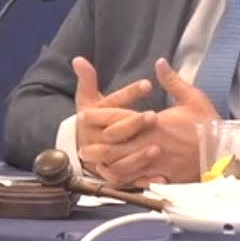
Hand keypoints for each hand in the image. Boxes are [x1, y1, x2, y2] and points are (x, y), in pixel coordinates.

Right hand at [72, 56, 152, 173]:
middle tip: (154, 116)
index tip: (148, 84)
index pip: (111, 103)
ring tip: (157, 147)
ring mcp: (106, 159)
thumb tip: (78, 59)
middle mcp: (97, 139)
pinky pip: (128, 181)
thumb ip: (86, 79)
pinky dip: (143, 181)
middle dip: (134, 123)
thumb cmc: (90, 120)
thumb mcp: (87, 99)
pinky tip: (161, 178)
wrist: (80, 148)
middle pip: (115, 132)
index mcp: (92, 118)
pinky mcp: (116, 175)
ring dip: (138, 155)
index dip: (129, 93)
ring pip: (119, 160)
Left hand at [85, 58, 220, 186]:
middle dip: (97, 146)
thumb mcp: (192, 97)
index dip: (100, 116)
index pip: (121, 118)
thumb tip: (160, 62)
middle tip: (81, 147)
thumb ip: (172, 81)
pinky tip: (117, 179)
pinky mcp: (163, 176)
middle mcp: (152, 143)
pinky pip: (139, 180)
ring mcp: (156, 163)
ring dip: (106, 165)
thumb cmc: (209, 124)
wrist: (225, 153)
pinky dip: (125, 180)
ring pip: (124, 166)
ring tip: (93, 164)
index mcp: (156, 123)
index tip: (85, 115)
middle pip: (116, 145)